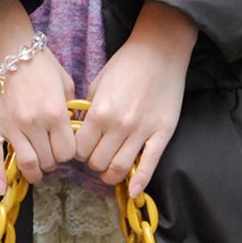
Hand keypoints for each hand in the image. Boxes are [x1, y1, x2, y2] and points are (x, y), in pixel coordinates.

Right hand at [0, 0, 76, 193]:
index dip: (69, 154)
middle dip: (53, 162)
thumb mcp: (65, 82)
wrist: (6, 49)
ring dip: (34, 172)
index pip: (68, 152)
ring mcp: (11, 128)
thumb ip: (71, 108)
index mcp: (56, 114)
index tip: (66, 150)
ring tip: (37, 172)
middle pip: (49, 160)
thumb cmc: (39, 63)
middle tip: (51, 158)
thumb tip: (75, 127)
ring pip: (26, 164)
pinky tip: (2, 188)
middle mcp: (34, 125)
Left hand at [76, 0, 197, 197]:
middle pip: (98, 163)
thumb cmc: (126, 64)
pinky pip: (150, 164)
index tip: (84, 148)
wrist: (160, 51)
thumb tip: (82, 132)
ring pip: (120, 169)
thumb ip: (89, 111)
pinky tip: (135, 191)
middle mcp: (119, 126)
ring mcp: (142, 131)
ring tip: (111, 167)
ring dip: (112, 173)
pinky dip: (140, 182)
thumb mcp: (98, 84)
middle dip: (94, 163)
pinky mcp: (162, 133)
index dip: (79, 152)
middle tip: (98, 155)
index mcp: (100, 112)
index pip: (80, 149)